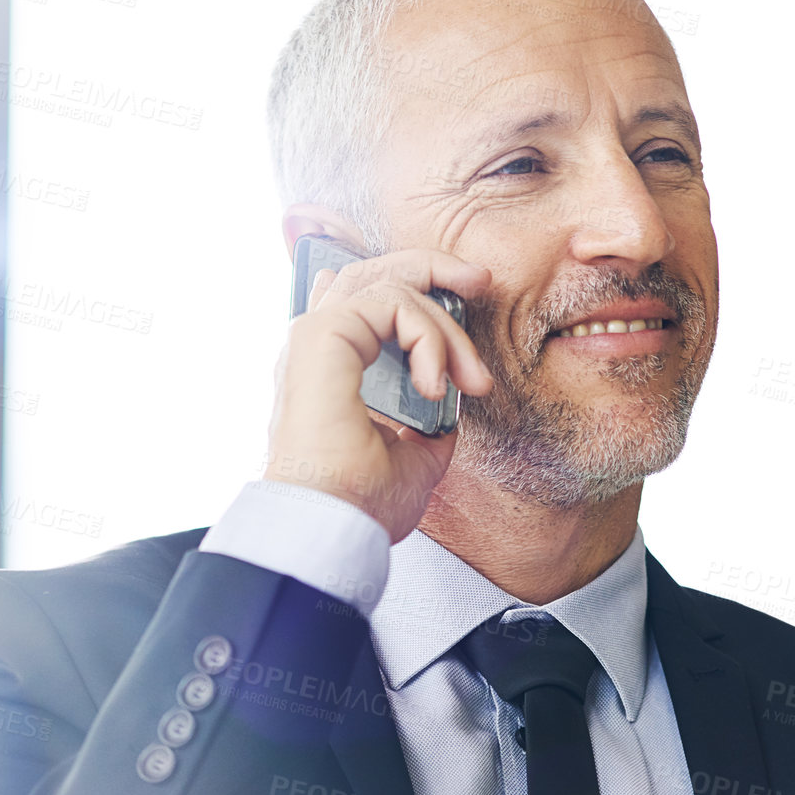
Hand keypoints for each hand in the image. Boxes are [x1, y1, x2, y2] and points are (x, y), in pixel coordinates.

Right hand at [266, 247, 493, 542]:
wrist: (333, 526)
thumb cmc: (361, 504)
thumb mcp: (413, 456)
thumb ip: (426, 422)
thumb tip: (449, 407)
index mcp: (328, 370)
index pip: (361, 299)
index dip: (410, 284)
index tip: (464, 295)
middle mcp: (316, 347)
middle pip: (373, 272)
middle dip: (433, 267)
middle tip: (480, 280)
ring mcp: (314, 336)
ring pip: (390, 285)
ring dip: (444, 324)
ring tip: (467, 377)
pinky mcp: (322, 335)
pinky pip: (391, 302)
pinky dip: (427, 335)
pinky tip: (436, 382)